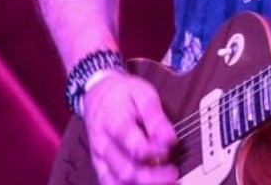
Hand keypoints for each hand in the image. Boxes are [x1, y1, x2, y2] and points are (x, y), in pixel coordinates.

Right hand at [80, 70, 176, 184]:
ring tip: (166, 182)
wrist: (97, 94)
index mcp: (113, 123)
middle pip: (125, 170)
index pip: (133, 145)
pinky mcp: (101, 167)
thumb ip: (156, 118)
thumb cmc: (121, 95)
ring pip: (117, 182)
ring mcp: (100, 159)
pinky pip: (111, 184)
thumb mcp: (142, 94)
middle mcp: (103, 144)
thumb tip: (169, 138)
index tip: (169, 148)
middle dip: (152, 177)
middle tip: (173, 174)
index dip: (154, 151)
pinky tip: (149, 184)